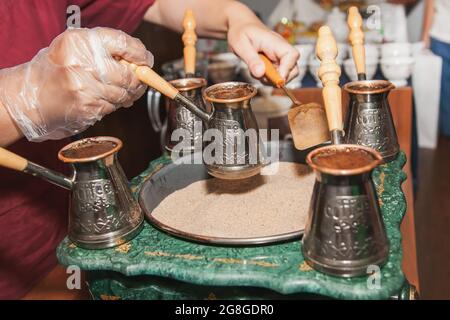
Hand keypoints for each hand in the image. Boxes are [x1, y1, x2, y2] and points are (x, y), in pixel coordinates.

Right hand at [0, 27, 152, 141]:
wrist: (32, 95)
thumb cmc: (59, 69)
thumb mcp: (77, 47)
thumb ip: (107, 48)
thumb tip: (142, 61)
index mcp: (81, 42)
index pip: (123, 43)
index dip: (140, 53)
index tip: (145, 60)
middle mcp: (83, 63)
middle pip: (129, 75)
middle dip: (138, 81)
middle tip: (137, 81)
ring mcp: (85, 88)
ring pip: (123, 94)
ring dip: (127, 95)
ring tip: (116, 90)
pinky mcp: (87, 108)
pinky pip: (112, 108)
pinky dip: (113, 105)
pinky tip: (101, 99)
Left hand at [227, 21, 299, 82]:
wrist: (241, 26)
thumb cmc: (241, 31)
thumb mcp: (241, 45)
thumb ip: (251, 59)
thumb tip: (260, 73)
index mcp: (276, 42)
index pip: (292, 55)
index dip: (286, 70)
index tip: (274, 78)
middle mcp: (281, 50)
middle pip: (293, 69)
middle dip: (278, 79)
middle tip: (261, 76)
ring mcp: (279, 57)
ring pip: (284, 75)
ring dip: (270, 80)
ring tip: (255, 71)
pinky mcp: (275, 63)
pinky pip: (276, 76)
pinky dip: (267, 78)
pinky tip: (257, 70)